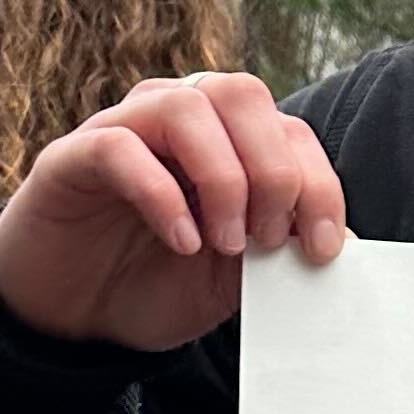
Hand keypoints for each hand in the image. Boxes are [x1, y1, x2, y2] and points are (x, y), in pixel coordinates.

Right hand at [0, 72, 347, 349]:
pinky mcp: (71, 157)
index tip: (320, 248)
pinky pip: (119, 147)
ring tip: (225, 243)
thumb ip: (276, 251)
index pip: (286, 128)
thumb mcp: (232, 277)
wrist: (73, 319)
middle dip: (272, 170)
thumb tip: (343, 243)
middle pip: (241, 94)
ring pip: (184, 105)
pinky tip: (181, 242)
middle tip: (267, 238)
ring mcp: (121, 129)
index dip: (316, 182)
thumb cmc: (155, 283)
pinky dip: (161, 193)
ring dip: (222, 176)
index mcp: (224, 140)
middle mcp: (175, 119)